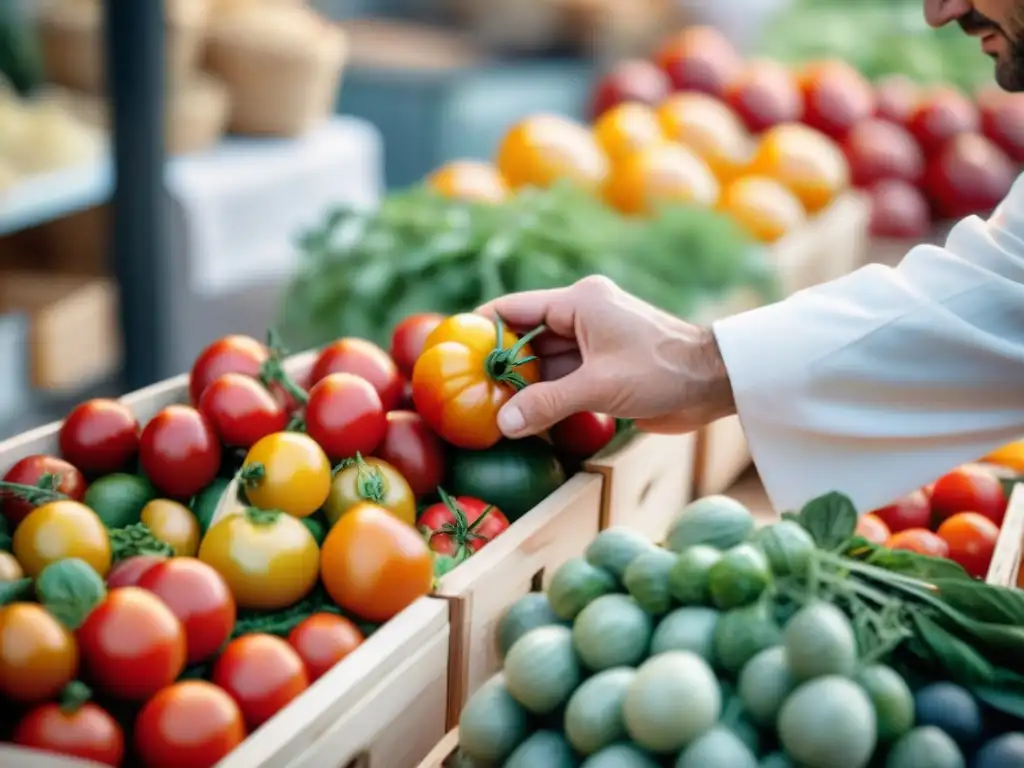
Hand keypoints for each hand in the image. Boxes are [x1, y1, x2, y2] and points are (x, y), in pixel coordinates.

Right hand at [477, 275, 735, 437]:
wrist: (714, 383)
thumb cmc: (661, 371)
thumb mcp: (599, 386)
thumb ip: (548, 403)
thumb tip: (503, 425)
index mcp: (580, 302)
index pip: (515, 308)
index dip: (481, 326)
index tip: (452, 348)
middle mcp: (582, 316)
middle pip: (526, 338)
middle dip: (499, 364)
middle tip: (465, 388)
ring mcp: (593, 343)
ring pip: (543, 364)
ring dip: (521, 386)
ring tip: (486, 409)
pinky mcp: (603, 368)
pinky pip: (562, 381)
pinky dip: (543, 397)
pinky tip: (521, 419)